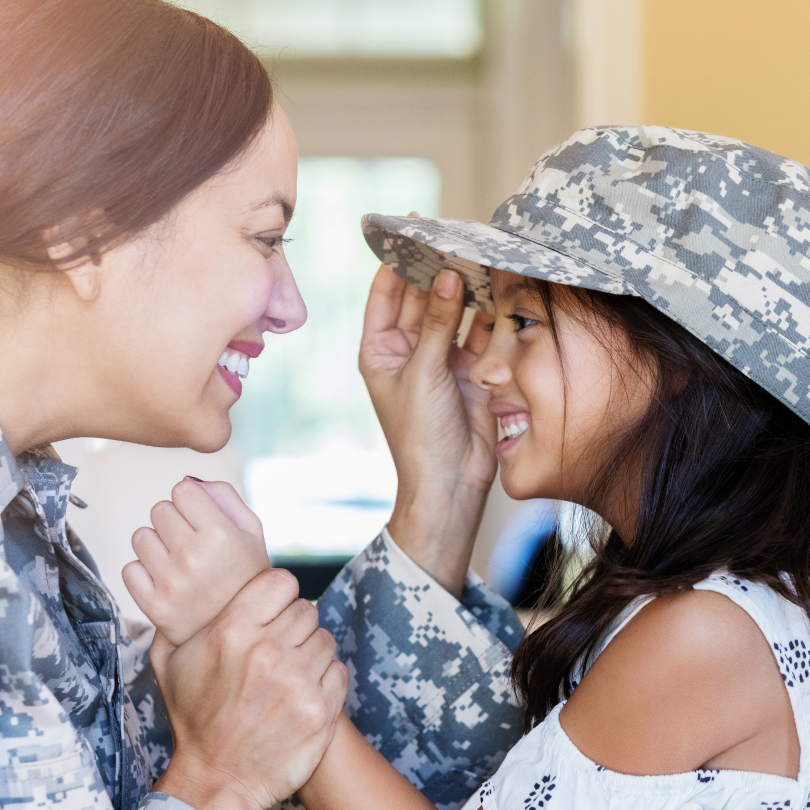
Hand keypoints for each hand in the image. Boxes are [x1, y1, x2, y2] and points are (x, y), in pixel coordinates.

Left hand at [122, 479, 269, 645]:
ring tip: (178, 560)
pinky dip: (145, 572)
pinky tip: (167, 580)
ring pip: (141, 536)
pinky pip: (130, 568)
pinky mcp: (153, 606)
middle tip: (192, 542)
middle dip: (174, 521)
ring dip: (157, 544)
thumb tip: (188, 480)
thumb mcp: (252, 530)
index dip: (191, 501)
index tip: (201, 517)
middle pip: (160, 509)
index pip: (182, 489)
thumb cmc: (246, 573)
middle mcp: (193, 556)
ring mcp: (171, 583)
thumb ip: (224, 496)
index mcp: (221, 534)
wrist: (241, 629)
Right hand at [152, 568, 348, 809]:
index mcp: (232, 631)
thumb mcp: (171, 665)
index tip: (273, 612)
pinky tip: (304, 693)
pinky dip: (326, 680)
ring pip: (325, 639)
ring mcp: (296, 681)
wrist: (215, 781)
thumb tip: (180, 596)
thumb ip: (176, 622)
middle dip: (295, 627)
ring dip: (311, 653)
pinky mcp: (319, 710)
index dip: (280, 596)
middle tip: (281, 648)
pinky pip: (338, 671)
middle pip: (306, 610)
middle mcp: (267, 651)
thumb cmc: (194, 720)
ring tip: (291, 673)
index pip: (282, 582)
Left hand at [359, 264, 496, 595]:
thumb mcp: (423, 373)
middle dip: (437, 269)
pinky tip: (497, 287)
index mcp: (380, 350)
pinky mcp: (470, 369)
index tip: (411, 228)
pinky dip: (487, 313)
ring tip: (479, 254)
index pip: (386, 294)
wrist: (451, 481)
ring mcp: (440, 359)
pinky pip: (478, 332)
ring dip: (465, 288)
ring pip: (453, 312)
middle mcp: (409, 350)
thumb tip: (448, 275)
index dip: (397, 261)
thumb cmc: (420, 434)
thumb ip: (438, 323)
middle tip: (455, 235)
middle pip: (423, 298)